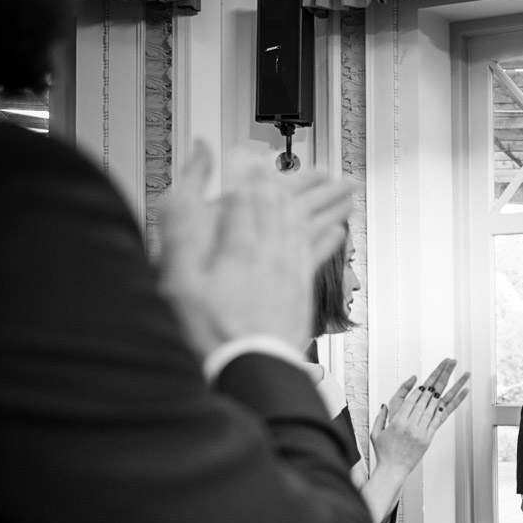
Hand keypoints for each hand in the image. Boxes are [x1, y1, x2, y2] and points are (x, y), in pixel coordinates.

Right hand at [158, 143, 353, 358]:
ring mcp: (289, 273)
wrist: (249, 369)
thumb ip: (184, 223)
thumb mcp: (180, 274)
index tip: (253, 153)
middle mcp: (271, 255)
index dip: (249, 170)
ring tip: (342, 185)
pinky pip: (319, 257)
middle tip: (313, 163)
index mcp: (240, 245)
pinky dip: (330, 239)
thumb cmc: (211, 329)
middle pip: (288, 206)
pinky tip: (341, 230)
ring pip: (311, 226)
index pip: (246, 194)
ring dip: (326, 203)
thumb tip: (190, 186)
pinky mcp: (301, 293)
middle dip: (300, 181)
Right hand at [369, 359, 470, 476]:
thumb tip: (386, 404)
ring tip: (462, 373)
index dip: (425, 384)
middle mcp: (411, 424)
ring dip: (452, 386)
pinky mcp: (429, 437)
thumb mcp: (376, 432)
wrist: (392, 471)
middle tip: (450, 362)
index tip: (434, 372)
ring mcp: (422, 431)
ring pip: (438, 404)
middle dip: (440, 376)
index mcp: (397, 421)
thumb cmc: (383, 452)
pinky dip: (454, 403)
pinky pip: (443, 417)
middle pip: (428, 396)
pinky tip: (463, 392)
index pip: (414, 397)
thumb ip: (381, 416)